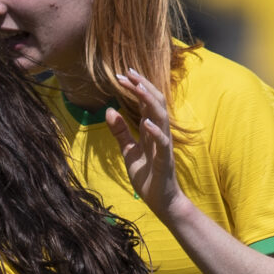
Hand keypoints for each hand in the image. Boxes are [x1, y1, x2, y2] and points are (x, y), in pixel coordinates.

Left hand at [104, 67, 185, 221]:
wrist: (162, 201)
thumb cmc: (148, 176)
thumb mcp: (129, 151)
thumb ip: (120, 132)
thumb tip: (109, 110)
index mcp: (151, 129)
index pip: (145, 102)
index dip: (135, 88)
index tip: (121, 75)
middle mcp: (160, 132)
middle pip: (156, 102)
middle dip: (143, 86)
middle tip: (128, 72)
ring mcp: (164, 145)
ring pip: (161, 117)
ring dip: (150, 101)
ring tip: (137, 88)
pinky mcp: (165, 160)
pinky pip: (162, 143)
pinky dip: (155, 131)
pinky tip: (145, 122)